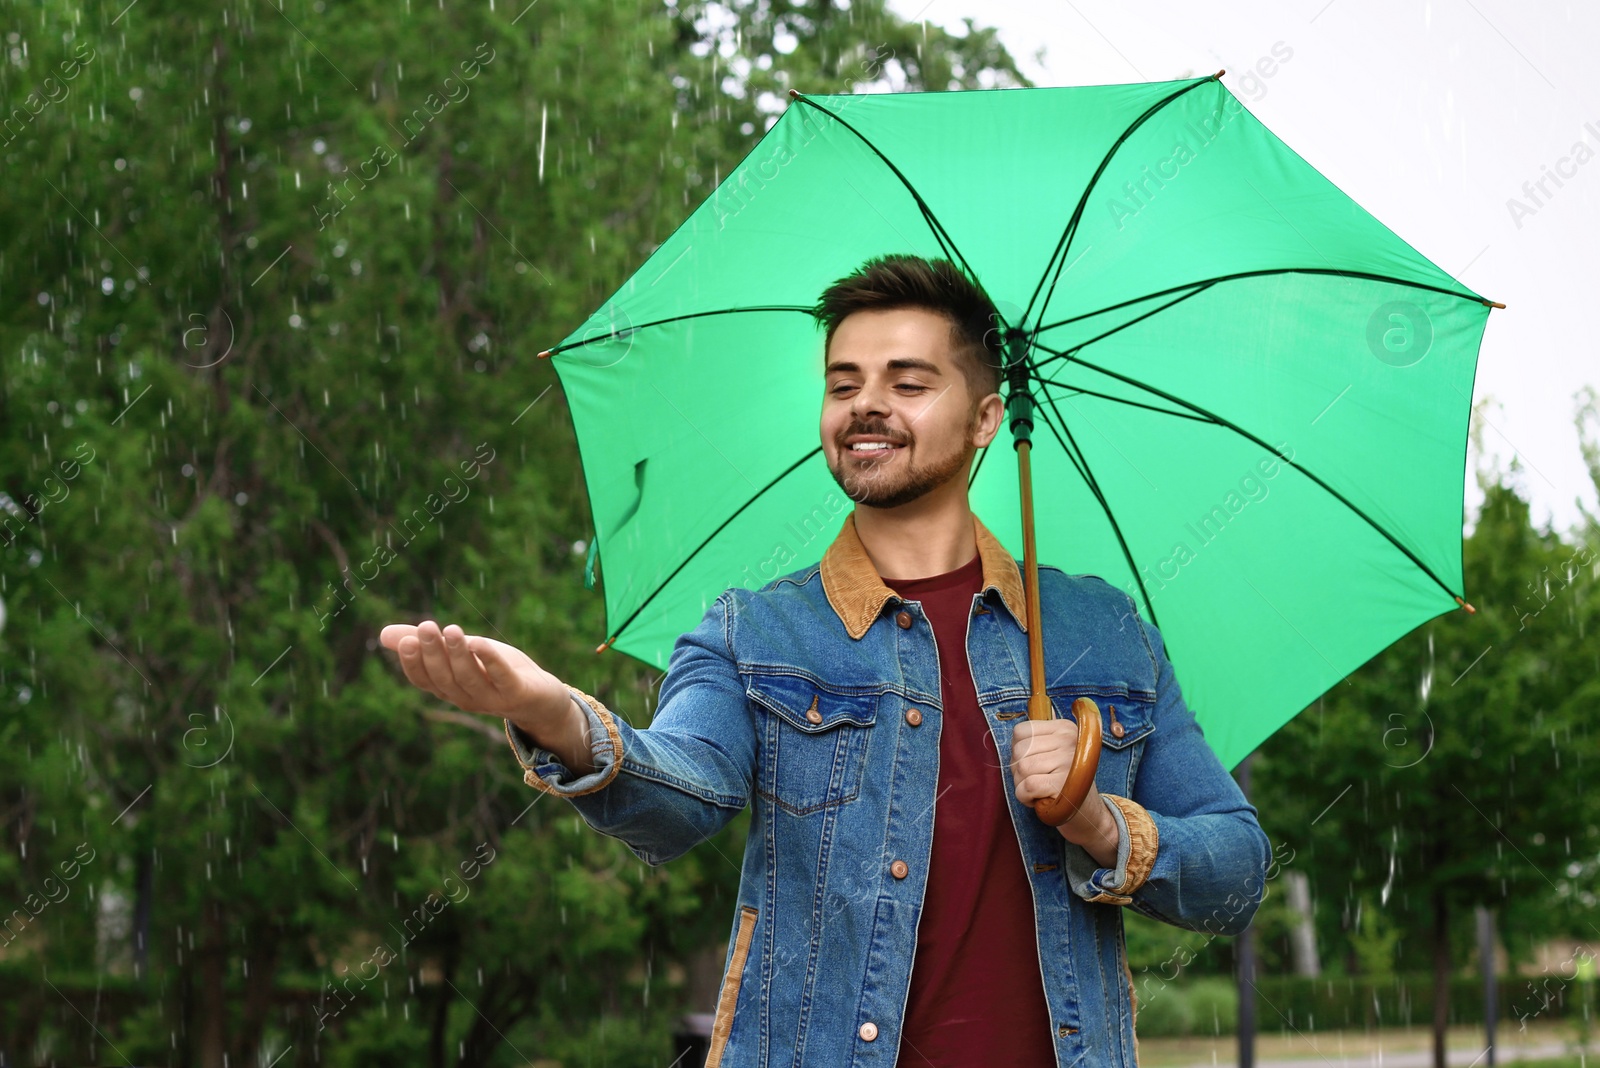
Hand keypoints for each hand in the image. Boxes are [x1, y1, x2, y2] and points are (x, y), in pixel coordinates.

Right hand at [379, 621, 590, 768]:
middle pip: (444, 678)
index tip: (405, 640)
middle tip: (425, 626)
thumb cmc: (496, 672)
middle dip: (433, 652)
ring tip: (451, 629)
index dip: (413, 663)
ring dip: (458, 655)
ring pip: (469, 679)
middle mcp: (466, 697)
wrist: (541, 698)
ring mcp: (493, 698)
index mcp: (450, 688)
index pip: (424, 680)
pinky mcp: (518, 693)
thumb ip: (427, 645)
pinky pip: (502, 678)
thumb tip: (383, 635)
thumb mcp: (461, 653)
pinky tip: (480, 642)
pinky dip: (490, 661)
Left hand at [1011, 719, 1118, 864]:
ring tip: (1038, 790)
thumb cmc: (1064, 782)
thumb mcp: (1055, 753)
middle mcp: (1069, 740)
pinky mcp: (1063, 783)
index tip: (1033, 763)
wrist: (1087, 814)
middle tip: (1035, 780)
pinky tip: (1038, 799)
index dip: (1018, 751)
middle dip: (1019, 771)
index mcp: (1065, 728)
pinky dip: (1025, 797)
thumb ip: (1038, 738)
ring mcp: (1068, 760)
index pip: (1021, 731)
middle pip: (1019, 750)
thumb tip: (1020, 726)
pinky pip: (1027, 786)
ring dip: (1022, 785)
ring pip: (1022, 768)